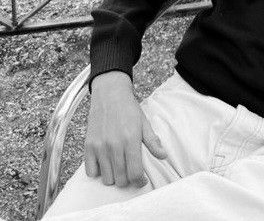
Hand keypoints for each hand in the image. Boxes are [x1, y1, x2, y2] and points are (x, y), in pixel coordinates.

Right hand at [85, 71, 167, 187]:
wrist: (110, 93)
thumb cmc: (128, 108)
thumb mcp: (144, 123)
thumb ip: (153, 141)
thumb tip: (163, 155)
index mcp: (131, 139)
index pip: (135, 173)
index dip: (140, 181)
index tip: (141, 179)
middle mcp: (114, 145)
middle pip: (121, 179)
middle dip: (128, 180)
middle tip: (130, 172)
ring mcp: (100, 146)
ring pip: (106, 178)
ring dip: (114, 177)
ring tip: (118, 167)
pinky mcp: (88, 146)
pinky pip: (91, 172)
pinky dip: (98, 172)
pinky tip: (105, 164)